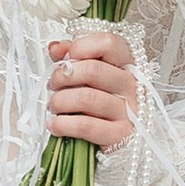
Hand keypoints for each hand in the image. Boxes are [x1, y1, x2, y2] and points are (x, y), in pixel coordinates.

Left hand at [46, 26, 139, 148]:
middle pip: (93, 70)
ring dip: (60, 101)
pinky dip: (63, 124)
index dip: (81, 47)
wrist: (122, 142)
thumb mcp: (90, 77)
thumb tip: (55, 47)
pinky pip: (86, 126)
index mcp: (126, 65)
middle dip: (62, 76)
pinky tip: (55, 125)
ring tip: (54, 106)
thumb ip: (73, 58)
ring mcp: (129, 111)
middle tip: (53, 84)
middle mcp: (131, 85)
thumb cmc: (103, 105)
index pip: (108, 43)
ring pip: (86, 98)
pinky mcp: (121, 135)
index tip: (67, 59)